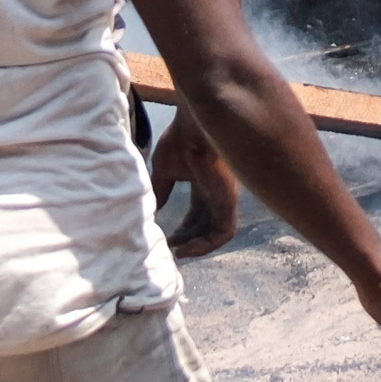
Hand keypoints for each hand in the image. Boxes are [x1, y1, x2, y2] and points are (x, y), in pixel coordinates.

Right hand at [152, 111, 241, 260]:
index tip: (166, 240)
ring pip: (215, 233)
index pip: (195, 214)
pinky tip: (187, 249)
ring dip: (197, 246)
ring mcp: (224, 199)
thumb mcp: (164, 171)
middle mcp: (216, 193)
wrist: (195, 128)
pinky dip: (207, 245)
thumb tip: (152, 211)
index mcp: (203, 184)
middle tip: (170, 250)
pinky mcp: (229, 203)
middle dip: (187, 240)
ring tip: (178, 253)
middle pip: (204, 225)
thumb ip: (160, 191)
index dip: (182, 229)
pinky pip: (223, 233)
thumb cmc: (181, 140)